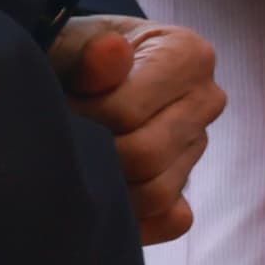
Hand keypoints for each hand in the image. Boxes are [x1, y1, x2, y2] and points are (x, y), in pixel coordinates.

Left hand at [51, 16, 221, 245]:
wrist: (81, 77)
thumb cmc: (76, 58)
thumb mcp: (72, 45)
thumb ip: (87, 51)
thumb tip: (112, 51)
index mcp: (189, 56)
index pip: (126, 113)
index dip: (81, 118)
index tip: (58, 107)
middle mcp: (207, 100)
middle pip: (146, 156)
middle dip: (94, 154)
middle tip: (63, 140)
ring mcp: (199, 147)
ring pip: (156, 194)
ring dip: (108, 188)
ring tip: (78, 163)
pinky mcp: (189, 186)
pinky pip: (170, 220)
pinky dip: (134, 219)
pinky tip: (101, 196)